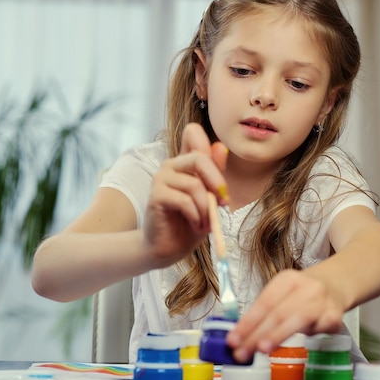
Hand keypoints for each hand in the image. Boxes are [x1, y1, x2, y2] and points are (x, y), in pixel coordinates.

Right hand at [142, 123, 227, 267]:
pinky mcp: (156, 196)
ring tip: (207, 222)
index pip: (192, 132)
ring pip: (194, 185)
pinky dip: (197, 216)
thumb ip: (215, 173)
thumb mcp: (211, 198)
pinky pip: (185, 200)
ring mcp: (161, 179)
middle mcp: (171, 166)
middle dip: (217, 183)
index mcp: (186, 162)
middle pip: (200, 158)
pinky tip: (196, 225)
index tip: (218, 176)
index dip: (208, 145)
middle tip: (223, 204)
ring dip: (207, 208)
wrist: (169, 247)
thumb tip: (220, 147)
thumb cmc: (190, 222)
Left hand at [226, 269, 344, 362]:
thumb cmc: (305, 293)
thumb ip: (265, 313)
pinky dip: (311, 334)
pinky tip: (301, 341)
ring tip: (261, 348)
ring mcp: (321, 299)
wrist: (337, 283)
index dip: (247, 322)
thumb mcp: (284, 294)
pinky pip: (321, 327)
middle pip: (278, 312)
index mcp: (287, 279)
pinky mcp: (335, 314)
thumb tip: (241, 336)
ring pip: (298, 318)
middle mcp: (305, 286)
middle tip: (242, 351)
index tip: (233, 339)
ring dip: (278, 335)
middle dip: (257, 334)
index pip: (264, 302)